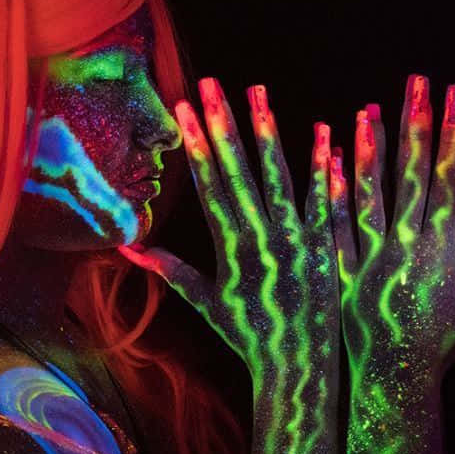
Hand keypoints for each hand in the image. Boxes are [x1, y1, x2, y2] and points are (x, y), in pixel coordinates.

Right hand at [120, 78, 338, 391]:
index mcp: (230, 250)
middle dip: (221, 125)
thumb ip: (171, 271)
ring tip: (257, 90)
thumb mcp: (207, 305)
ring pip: (280, 176)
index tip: (182, 109)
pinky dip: (325, 166)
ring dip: (267, 131)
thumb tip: (128, 248)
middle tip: (209, 84)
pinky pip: (326, 199)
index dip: (194, 146)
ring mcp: (296, 240)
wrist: (297, 369)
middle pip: (238, 172)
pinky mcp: (326, 245)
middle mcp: (261, 239)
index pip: (208, 186)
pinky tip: (324, 130)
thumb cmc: (250, 338)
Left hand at [333, 74, 454, 380]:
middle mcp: (402, 247)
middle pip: (410, 175)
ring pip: (366, 193)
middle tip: (415, 82)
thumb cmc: (443, 345)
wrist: (394, 382)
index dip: (450, 137)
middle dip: (415, 125)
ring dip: (368, 149)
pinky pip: (330, 224)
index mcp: (438, 250)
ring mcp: (366, 257)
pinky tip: (327, 157)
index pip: (447, 181)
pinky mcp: (338, 271)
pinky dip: (329, 190)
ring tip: (368, 108)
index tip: (453, 100)